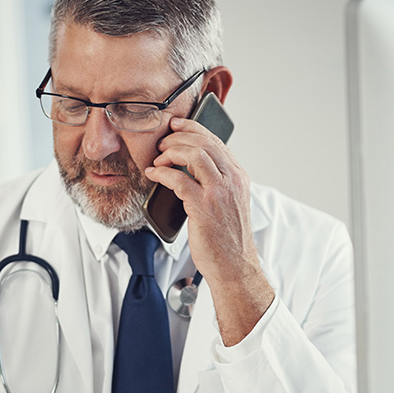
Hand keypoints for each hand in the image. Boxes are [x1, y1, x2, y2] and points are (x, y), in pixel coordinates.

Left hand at [149, 116, 274, 344]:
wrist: (234, 266)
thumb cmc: (227, 238)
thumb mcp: (229, 203)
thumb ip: (215, 182)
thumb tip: (189, 166)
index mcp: (239, 177)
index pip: (216, 141)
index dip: (193, 129)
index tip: (176, 126)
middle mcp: (232, 180)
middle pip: (204, 142)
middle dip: (178, 136)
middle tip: (162, 142)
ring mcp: (219, 192)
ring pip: (194, 154)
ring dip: (171, 151)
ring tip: (158, 158)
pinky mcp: (204, 207)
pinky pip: (178, 179)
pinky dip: (162, 173)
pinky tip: (154, 174)